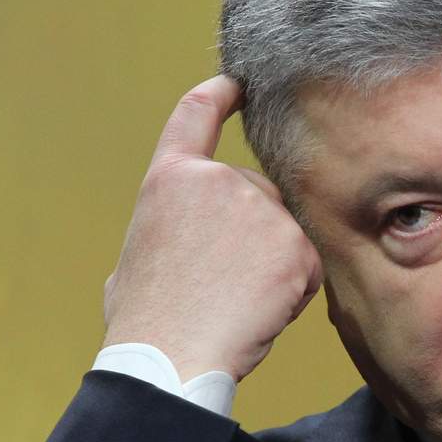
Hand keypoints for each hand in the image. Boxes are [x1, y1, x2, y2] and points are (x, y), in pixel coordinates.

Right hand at [102, 76, 322, 381]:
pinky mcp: (294, 242)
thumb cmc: (145, 321)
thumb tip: (175, 244)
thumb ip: (167, 230)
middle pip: (255, 195)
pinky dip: (293, 291)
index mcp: (169, 180)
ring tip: (235, 302)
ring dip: (272, 266)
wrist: (171, 356)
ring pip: (283, 233)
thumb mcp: (136, 257)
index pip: (196, 115)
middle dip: (251, 235)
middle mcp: (216, 180)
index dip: (220, 95)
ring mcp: (259, 208)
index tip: (238, 84)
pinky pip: (306, 265)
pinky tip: (260, 311)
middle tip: (222, 285)